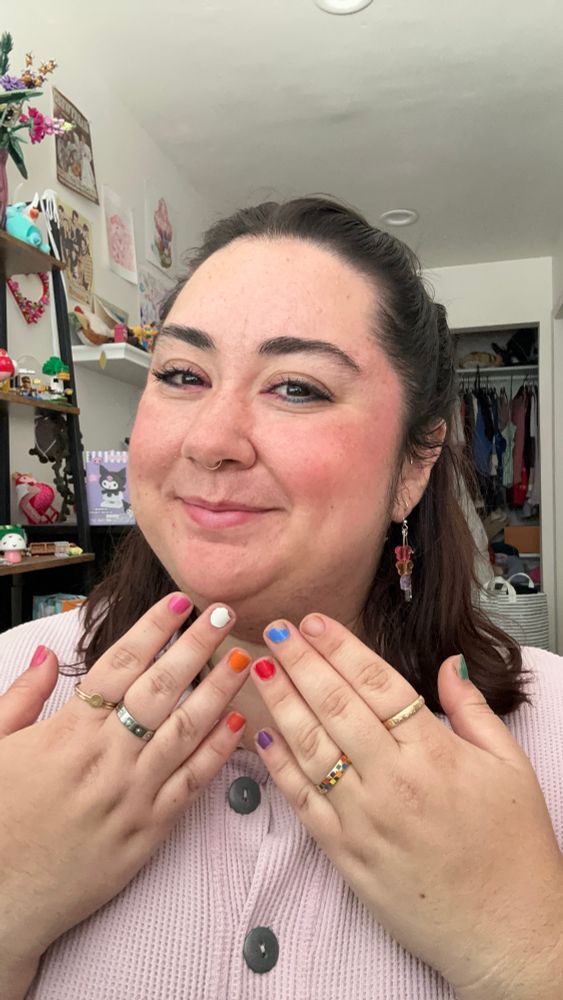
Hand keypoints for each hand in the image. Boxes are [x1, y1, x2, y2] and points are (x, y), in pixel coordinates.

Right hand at [0, 594, 248, 989]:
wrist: (1, 901)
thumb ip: (21, 697)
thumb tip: (44, 655)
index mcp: (68, 730)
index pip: (121, 664)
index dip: (154, 628)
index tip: (181, 601)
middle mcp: (106, 756)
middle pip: (162, 688)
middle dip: (197, 646)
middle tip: (224, 614)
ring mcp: (132, 794)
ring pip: (186, 730)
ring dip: (218, 690)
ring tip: (241, 659)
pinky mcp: (149, 832)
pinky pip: (192, 783)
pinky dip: (218, 751)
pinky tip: (237, 723)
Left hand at [251, 614, 562, 999]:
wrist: (506, 933)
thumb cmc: (513, 851)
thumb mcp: (510, 767)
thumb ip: (472, 710)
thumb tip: (450, 664)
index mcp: (434, 753)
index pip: (376, 683)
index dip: (340, 647)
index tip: (313, 622)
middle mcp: (392, 781)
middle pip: (335, 706)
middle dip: (299, 662)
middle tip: (274, 629)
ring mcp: (363, 820)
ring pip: (309, 748)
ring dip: (280, 704)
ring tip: (258, 669)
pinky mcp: (345, 855)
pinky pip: (302, 802)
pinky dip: (278, 768)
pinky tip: (262, 737)